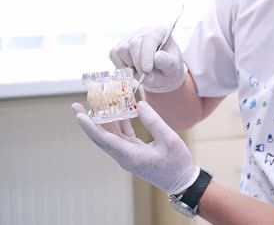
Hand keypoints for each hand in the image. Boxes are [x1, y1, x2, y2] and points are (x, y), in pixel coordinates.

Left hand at [72, 102, 197, 194]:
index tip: (78, 113)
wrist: (182, 182)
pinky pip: (122, 137)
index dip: (89, 126)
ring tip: (101, 104)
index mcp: (130, 155)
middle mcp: (125, 156)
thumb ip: (154, 121)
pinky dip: (121, 124)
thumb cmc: (177, 163)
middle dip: (89, 121)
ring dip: (105, 121)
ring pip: (111, 136)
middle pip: (101, 137)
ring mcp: (129, 156)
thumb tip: (140, 105)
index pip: (104, 139)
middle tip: (77, 105)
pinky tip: (123, 112)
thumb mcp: (169, 140)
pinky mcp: (135, 154)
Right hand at [110, 26, 185, 92]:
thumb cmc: (169, 68)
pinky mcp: (119, 45)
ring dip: (130, 65)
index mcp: (160, 31)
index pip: (149, 39)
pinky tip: (132, 69)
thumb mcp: (174, 67)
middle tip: (145, 75)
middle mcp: (143, 31)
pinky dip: (121, 65)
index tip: (147, 70)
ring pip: (121, 50)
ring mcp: (130, 37)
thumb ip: (168, 63)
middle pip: (133, 44)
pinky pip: (114, 55)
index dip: (146, 55)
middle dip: (138, 63)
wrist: (162, 72)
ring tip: (141, 72)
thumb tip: (157, 58)